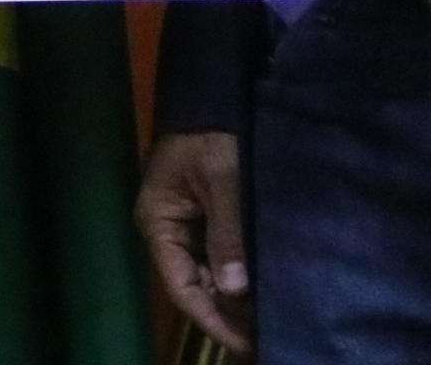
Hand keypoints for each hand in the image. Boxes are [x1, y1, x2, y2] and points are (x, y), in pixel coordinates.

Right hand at [137, 131, 251, 354]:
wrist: (216, 90)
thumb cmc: (213, 131)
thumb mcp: (223, 178)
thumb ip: (228, 233)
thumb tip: (234, 290)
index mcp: (158, 222)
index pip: (182, 287)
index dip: (215, 318)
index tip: (248, 343)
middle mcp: (168, 229)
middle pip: (196, 285)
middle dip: (230, 312)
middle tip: (268, 336)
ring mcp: (186, 223)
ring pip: (211, 273)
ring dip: (238, 295)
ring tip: (271, 319)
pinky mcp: (206, 214)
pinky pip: (221, 253)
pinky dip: (241, 272)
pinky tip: (266, 287)